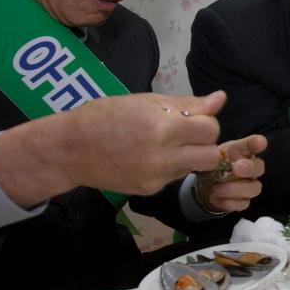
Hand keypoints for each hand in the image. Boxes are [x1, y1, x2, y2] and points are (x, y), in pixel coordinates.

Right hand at [0, 91, 229, 204]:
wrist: (69, 150)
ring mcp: (156, 177)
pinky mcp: (149, 190)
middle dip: (205, 144)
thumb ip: (186, 104)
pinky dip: (171, 166)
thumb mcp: (145, 101)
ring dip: (189, 155)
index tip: (191, 119)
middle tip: (187, 135)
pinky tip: (150, 156)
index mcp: (163, 129)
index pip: (211, 130)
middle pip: (211, 156)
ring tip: (165, 144)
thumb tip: (220, 99)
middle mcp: (163, 158)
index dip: (205, 122)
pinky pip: (174, 177)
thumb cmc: (104, 116)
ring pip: (194, 168)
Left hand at [195, 133, 267, 212]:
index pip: (253, 144)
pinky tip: (216, 197)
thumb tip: (209, 154)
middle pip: (259, 167)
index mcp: (242, 151)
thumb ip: (212, 153)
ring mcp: (250, 185)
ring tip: (217, 188)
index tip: (260, 143)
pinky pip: (242, 203)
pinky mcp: (244, 201)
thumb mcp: (211, 155)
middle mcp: (251, 168)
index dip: (258, 143)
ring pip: (254, 188)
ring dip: (236, 189)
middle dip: (250, 168)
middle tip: (237, 168)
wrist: (207, 185)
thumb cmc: (215, 165)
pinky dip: (228, 202)